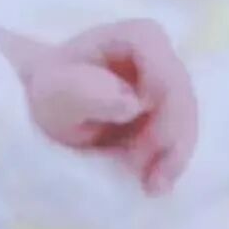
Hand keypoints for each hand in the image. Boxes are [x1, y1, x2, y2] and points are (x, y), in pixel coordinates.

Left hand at [0, 20, 198, 195]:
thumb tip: (133, 103)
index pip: (170, 76)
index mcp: (139, 39)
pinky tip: (153, 185)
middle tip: (150, 182)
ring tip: (151, 188)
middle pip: (183, 101)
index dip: (166, 114)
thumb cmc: (47, 93)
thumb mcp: (56, 92)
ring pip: (185, 122)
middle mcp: (161, 56)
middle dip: (171, 143)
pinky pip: (177, 136)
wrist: (43, 104)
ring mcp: (164, 83)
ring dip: (172, 158)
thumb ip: (90, 93)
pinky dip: (168, 162)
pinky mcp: (163, 110)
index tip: (141, 151)